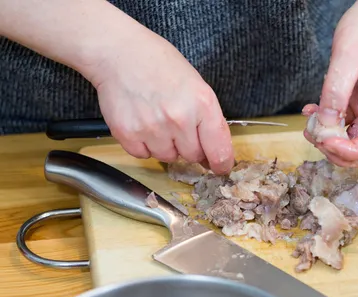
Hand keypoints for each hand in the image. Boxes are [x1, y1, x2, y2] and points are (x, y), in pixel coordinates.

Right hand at [88, 30, 233, 173]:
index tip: (220, 167)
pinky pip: (143, 155)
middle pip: (192, 156)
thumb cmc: (160, 66)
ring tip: (157, 119)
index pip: (219, 150)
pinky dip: (143, 145)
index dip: (221, 163)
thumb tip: (213, 154)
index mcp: (202, 104)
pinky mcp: (129, 134)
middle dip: (188, 146)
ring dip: (165, 145)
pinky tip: (142, 122)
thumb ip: (208, 119)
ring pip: (167, 157)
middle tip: (177, 125)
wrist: (120, 53)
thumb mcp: (197, 86)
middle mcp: (179, 119)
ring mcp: (153, 128)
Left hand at [304, 0, 357, 167]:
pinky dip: (327, 123)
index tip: (327, 141)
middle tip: (315, 136)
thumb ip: (336, 89)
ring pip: (353, 139)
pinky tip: (312, 112)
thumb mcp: (349, 53)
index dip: (353, 150)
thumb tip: (325, 123)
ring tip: (310, 125)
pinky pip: (343, 122)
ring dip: (330, 138)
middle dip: (340, 150)